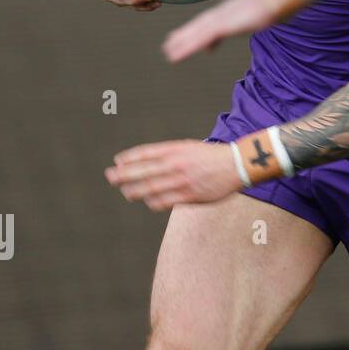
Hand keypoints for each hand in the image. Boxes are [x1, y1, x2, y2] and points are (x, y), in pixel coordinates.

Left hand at [106, 139, 242, 210]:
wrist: (238, 164)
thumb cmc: (211, 156)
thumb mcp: (189, 147)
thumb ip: (168, 154)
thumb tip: (144, 162)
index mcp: (176, 150)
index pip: (145, 153)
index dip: (128, 158)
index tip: (116, 162)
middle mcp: (176, 164)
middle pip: (142, 171)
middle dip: (123, 175)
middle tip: (111, 177)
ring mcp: (182, 181)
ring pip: (149, 188)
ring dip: (134, 190)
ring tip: (126, 191)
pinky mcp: (189, 195)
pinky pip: (163, 202)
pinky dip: (152, 201)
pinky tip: (148, 201)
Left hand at [163, 0, 292, 62]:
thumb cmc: (279, 2)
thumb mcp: (268, 11)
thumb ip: (263, 14)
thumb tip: (268, 16)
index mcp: (233, 9)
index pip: (212, 19)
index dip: (198, 28)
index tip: (190, 36)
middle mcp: (224, 12)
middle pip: (200, 24)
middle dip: (185, 35)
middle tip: (169, 45)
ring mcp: (223, 18)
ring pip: (198, 32)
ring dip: (182, 42)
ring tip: (169, 52)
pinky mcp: (224, 26)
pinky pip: (202, 38)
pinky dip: (189, 45)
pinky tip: (180, 53)